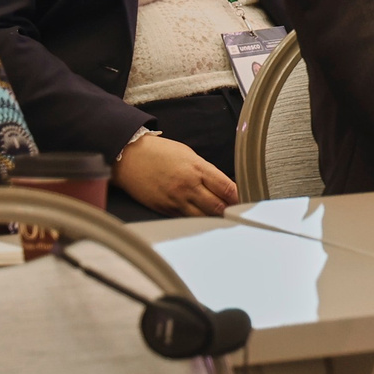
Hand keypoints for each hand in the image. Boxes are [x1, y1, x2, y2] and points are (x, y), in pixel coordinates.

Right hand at [114, 134, 237, 216]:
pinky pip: (186, 219)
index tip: (245, 200)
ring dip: (214, 219)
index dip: (239, 197)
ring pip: (203, 217)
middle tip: (237, 214)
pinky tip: (203, 221)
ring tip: (222, 220)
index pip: (227, 188)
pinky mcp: (164, 209)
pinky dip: (196, 221)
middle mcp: (188, 186)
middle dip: (230, 211)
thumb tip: (222, 186)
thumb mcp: (187, 154)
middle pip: (218, 206)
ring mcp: (176, 200)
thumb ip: (205, 171)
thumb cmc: (159, 152)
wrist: (128, 157)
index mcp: (197, 168)